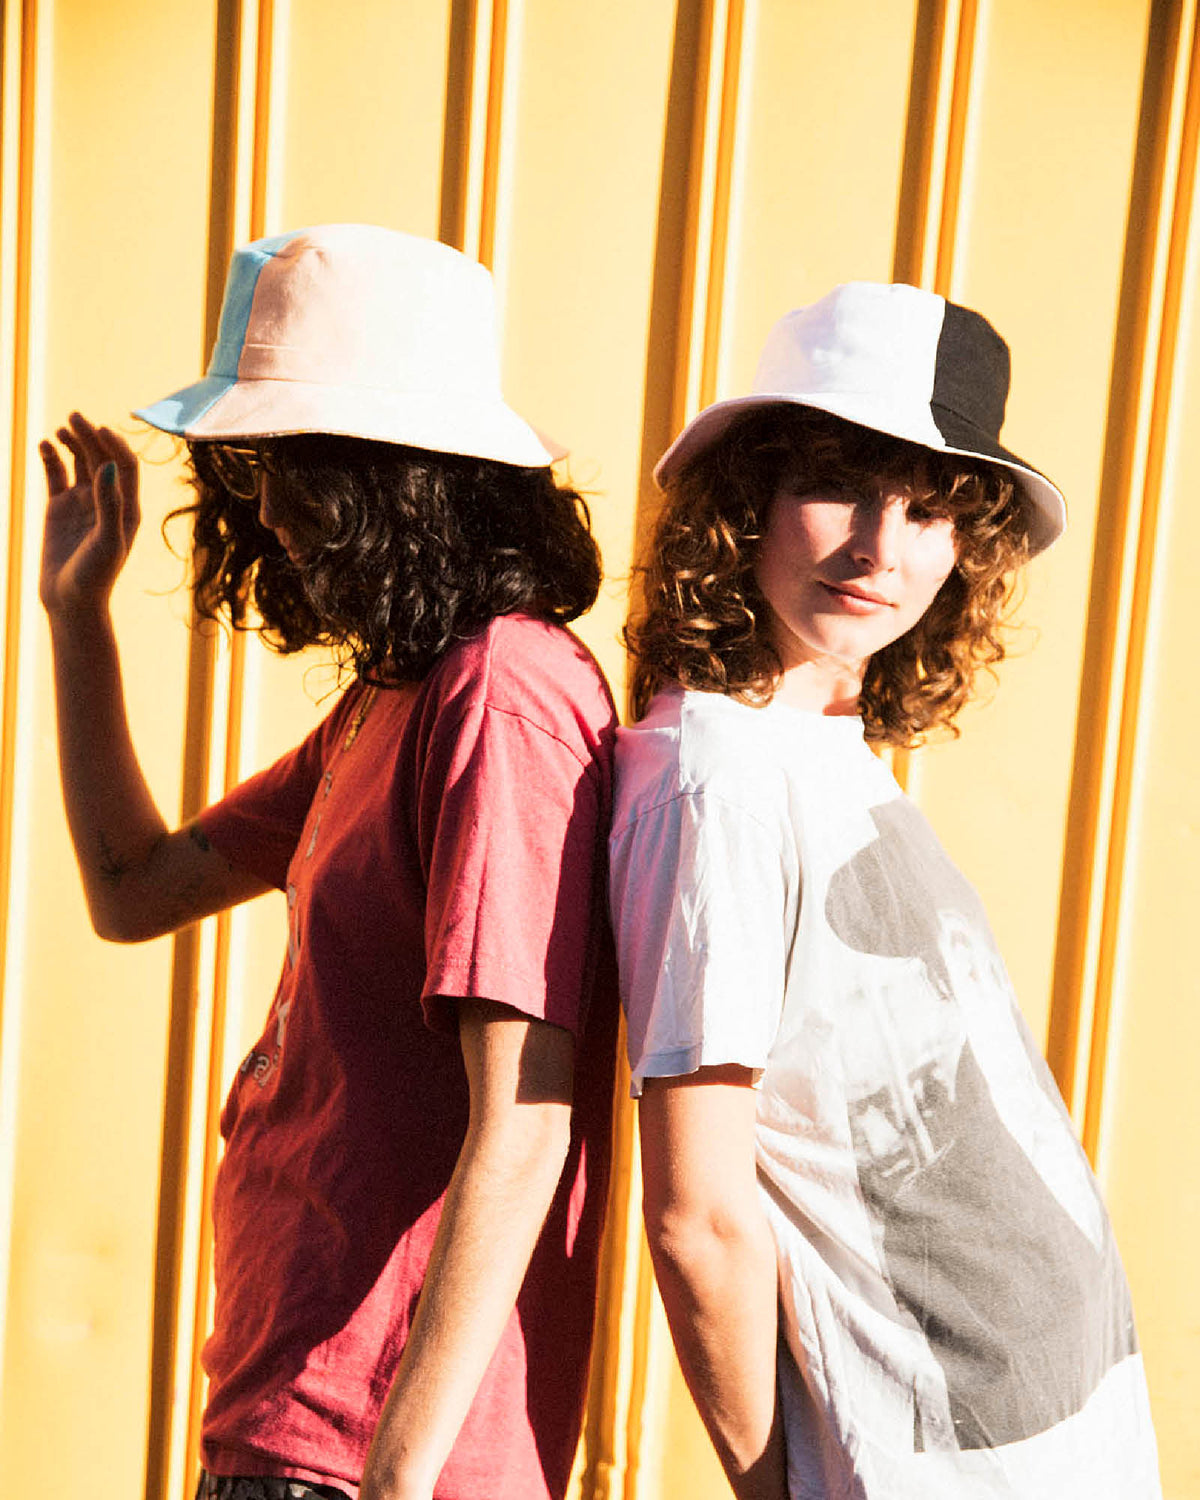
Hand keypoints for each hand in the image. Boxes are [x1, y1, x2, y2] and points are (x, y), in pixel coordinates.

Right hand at [39, 412, 139, 617]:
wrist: (71, 601)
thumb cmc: (96, 576)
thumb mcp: (107, 540)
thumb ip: (110, 502)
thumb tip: (108, 465)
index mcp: (128, 508)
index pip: (126, 466)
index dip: (115, 445)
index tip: (100, 429)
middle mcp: (107, 501)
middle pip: (101, 458)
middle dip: (90, 436)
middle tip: (74, 416)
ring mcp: (82, 502)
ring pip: (79, 462)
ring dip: (72, 442)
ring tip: (61, 430)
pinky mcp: (59, 508)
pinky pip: (55, 474)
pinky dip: (51, 457)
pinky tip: (44, 445)